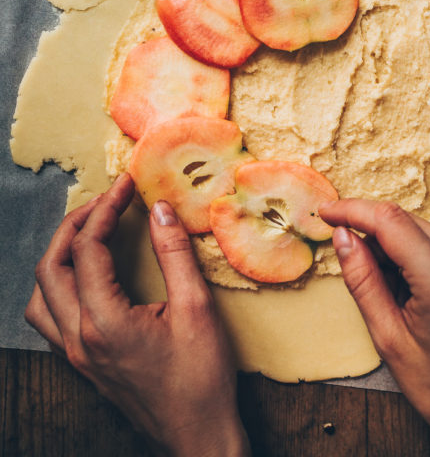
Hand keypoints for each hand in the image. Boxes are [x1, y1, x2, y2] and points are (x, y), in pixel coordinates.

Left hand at [25, 173, 250, 456]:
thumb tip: (160, 208)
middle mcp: (79, 339)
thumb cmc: (202, 378)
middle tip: (107, 199)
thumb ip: (174, 253)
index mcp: (104, 322)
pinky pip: (48, 318)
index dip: (107, 208)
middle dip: (76, 223)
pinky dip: (57, 286)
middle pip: (52, 265)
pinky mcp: (82, 364)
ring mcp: (76, 355)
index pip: (90, 248)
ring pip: (41, 294)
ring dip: (59, 255)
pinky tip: (85, 275)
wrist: (198, 435)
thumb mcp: (196, 307)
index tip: (127, 184)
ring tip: (90, 230)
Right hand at [319, 198, 429, 447]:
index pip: (388, 220)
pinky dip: (412, 252)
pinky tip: (403, 285)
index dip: (352, 211)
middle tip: (344, 253)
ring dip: (390, 243)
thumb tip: (343, 238)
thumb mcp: (391, 339)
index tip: (326, 213)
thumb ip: (364, 281)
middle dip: (368, 229)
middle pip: (404, 219)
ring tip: (381, 287)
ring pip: (419, 228)